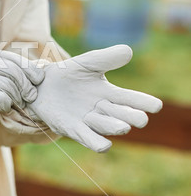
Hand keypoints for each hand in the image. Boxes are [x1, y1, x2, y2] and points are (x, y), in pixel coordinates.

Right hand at [0, 50, 43, 133]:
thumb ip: (13, 73)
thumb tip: (43, 68)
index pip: (16, 60)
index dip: (31, 71)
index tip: (38, 82)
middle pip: (15, 74)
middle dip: (26, 87)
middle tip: (29, 98)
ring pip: (9, 88)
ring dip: (15, 100)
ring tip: (12, 105)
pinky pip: (1, 100)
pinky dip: (5, 107)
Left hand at [28, 45, 162, 152]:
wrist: (40, 85)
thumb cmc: (67, 73)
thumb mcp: (86, 63)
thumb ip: (106, 58)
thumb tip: (129, 51)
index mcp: (110, 93)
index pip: (132, 99)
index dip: (144, 102)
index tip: (155, 106)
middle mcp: (103, 110)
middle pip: (126, 117)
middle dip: (133, 117)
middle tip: (139, 118)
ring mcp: (89, 122)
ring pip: (110, 129)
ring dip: (111, 126)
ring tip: (107, 120)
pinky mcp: (74, 130)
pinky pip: (91, 141)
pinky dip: (98, 144)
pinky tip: (104, 145)